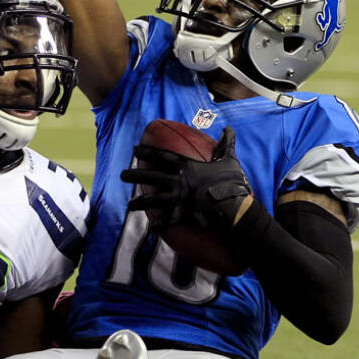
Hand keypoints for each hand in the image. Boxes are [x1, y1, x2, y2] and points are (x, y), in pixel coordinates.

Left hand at [120, 127, 251, 231]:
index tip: (134, 150)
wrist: (235, 206)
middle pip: (151, 177)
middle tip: (122, 175)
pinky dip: (159, 226)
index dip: (146, 152)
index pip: (161, 156)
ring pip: (153, 201)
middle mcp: (178, 181)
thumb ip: (226, 143)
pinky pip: (168, 221)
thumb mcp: (229, 159)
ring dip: (139, 203)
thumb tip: (229, 128)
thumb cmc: (232, 181)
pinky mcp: (183, 215)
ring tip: (129, 206)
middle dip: (134, 175)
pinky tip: (150, 229)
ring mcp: (179, 199)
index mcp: (187, 167)